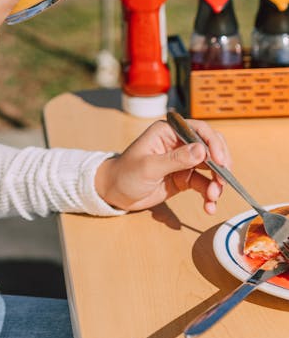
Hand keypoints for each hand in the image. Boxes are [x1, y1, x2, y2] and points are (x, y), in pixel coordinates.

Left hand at [94, 117, 231, 214]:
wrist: (115, 193)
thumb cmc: (126, 174)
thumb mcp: (149, 167)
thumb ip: (175, 159)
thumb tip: (202, 150)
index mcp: (168, 132)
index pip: (199, 130)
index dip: (214, 144)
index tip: (221, 162)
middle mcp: (179, 143)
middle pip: (210, 148)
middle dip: (220, 165)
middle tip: (222, 182)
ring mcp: (183, 161)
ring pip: (210, 168)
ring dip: (216, 183)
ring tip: (213, 198)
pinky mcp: (185, 178)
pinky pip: (204, 184)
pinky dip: (209, 195)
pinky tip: (209, 207)